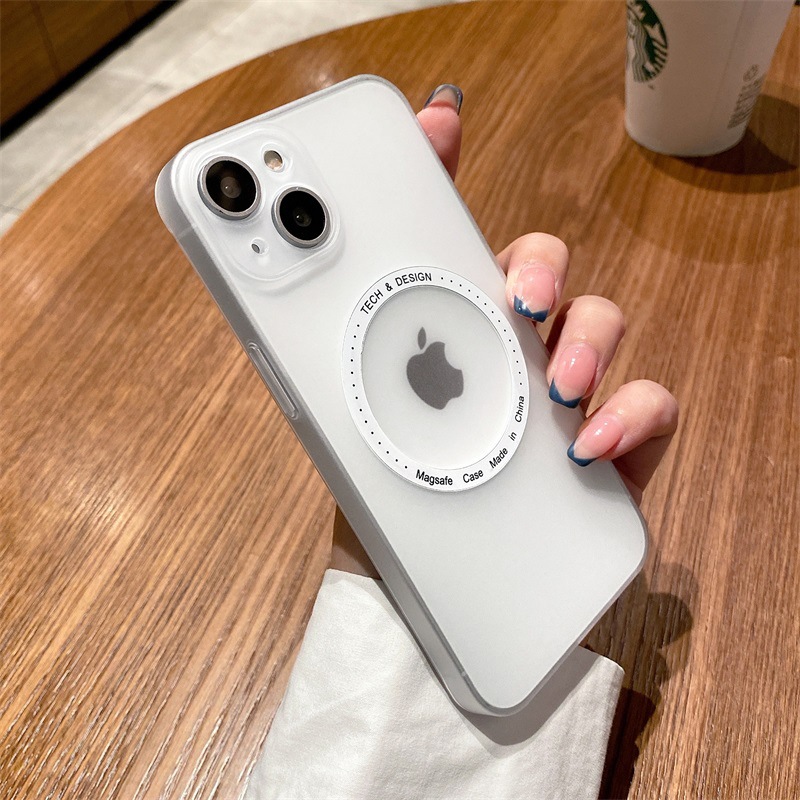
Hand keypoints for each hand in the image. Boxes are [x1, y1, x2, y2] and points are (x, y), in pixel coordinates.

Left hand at [331, 85, 677, 577]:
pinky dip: (630, 412)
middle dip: (534, 264)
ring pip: (599, 319)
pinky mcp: (611, 442)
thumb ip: (315, 365)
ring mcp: (561, 392)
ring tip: (554, 382)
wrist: (418, 596)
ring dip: (585, 336)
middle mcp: (504, 349)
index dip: (446, 171)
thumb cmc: (377, 503)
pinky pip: (650, 402)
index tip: (436, 122)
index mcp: (438, 331)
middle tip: (513, 296)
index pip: (448, 236)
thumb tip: (271, 304)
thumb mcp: (336, 427)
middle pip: (540, 266)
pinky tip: (587, 442)